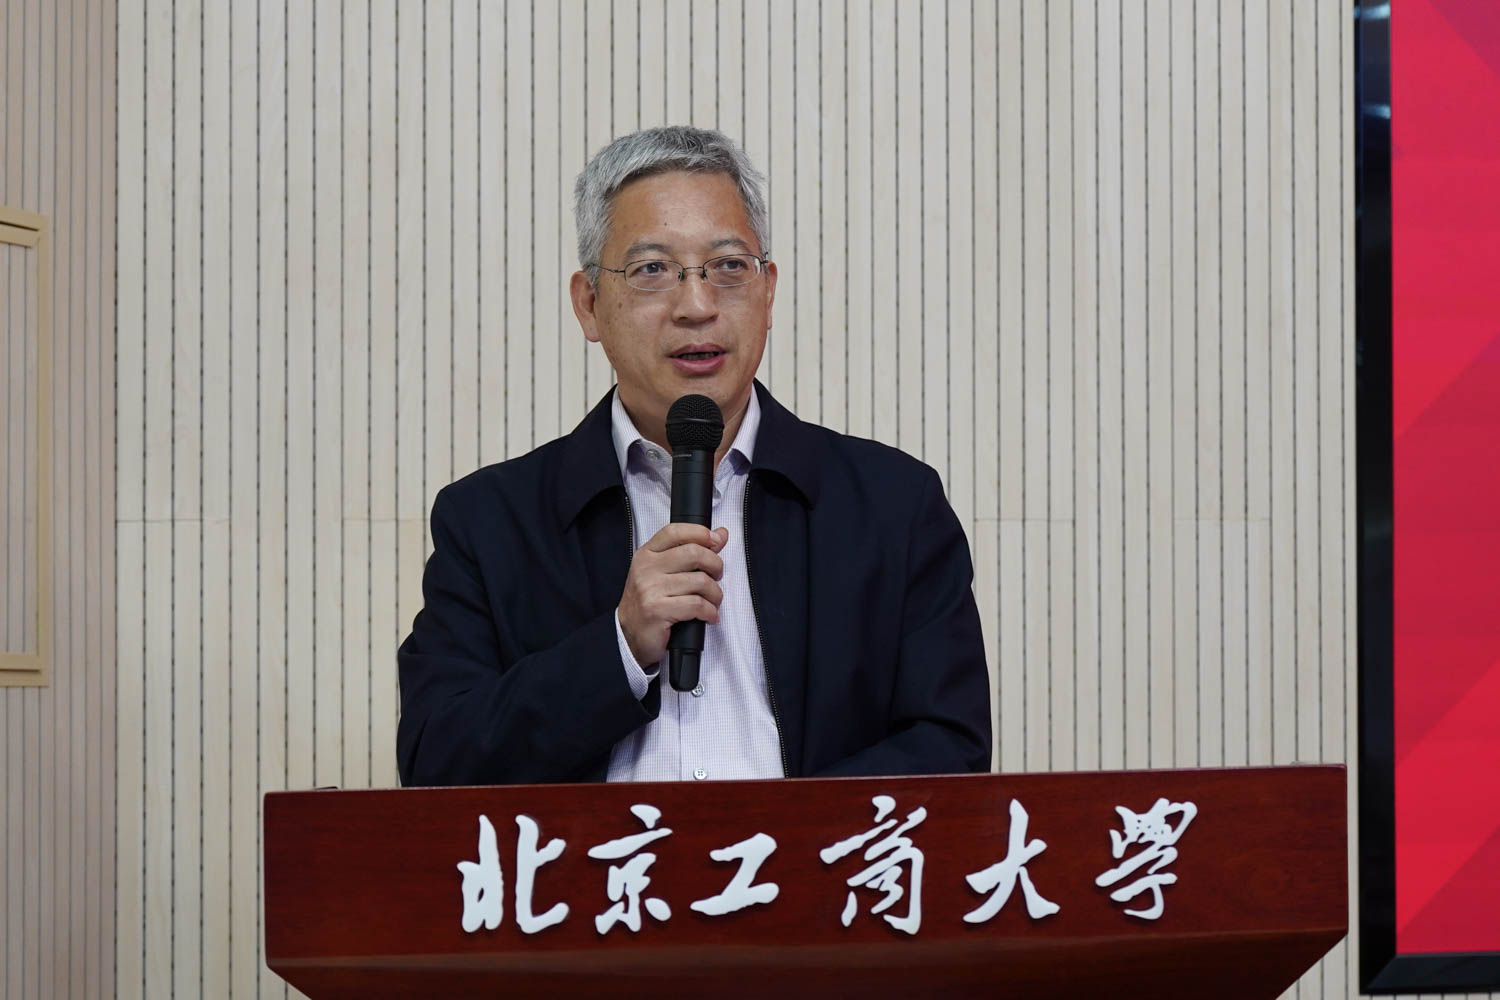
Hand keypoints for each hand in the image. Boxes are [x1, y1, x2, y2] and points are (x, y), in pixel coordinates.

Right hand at [617, 523, 728, 667]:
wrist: (627, 636)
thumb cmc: (649, 604)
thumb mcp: (663, 573)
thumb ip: (689, 552)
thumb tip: (720, 535)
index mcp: (646, 555)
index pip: (675, 531)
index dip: (701, 533)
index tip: (716, 541)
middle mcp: (646, 569)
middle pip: (693, 553)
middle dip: (715, 565)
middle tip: (717, 577)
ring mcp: (650, 590)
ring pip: (700, 581)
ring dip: (715, 594)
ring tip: (713, 601)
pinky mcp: (657, 611)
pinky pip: (696, 605)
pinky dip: (710, 612)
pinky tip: (709, 616)